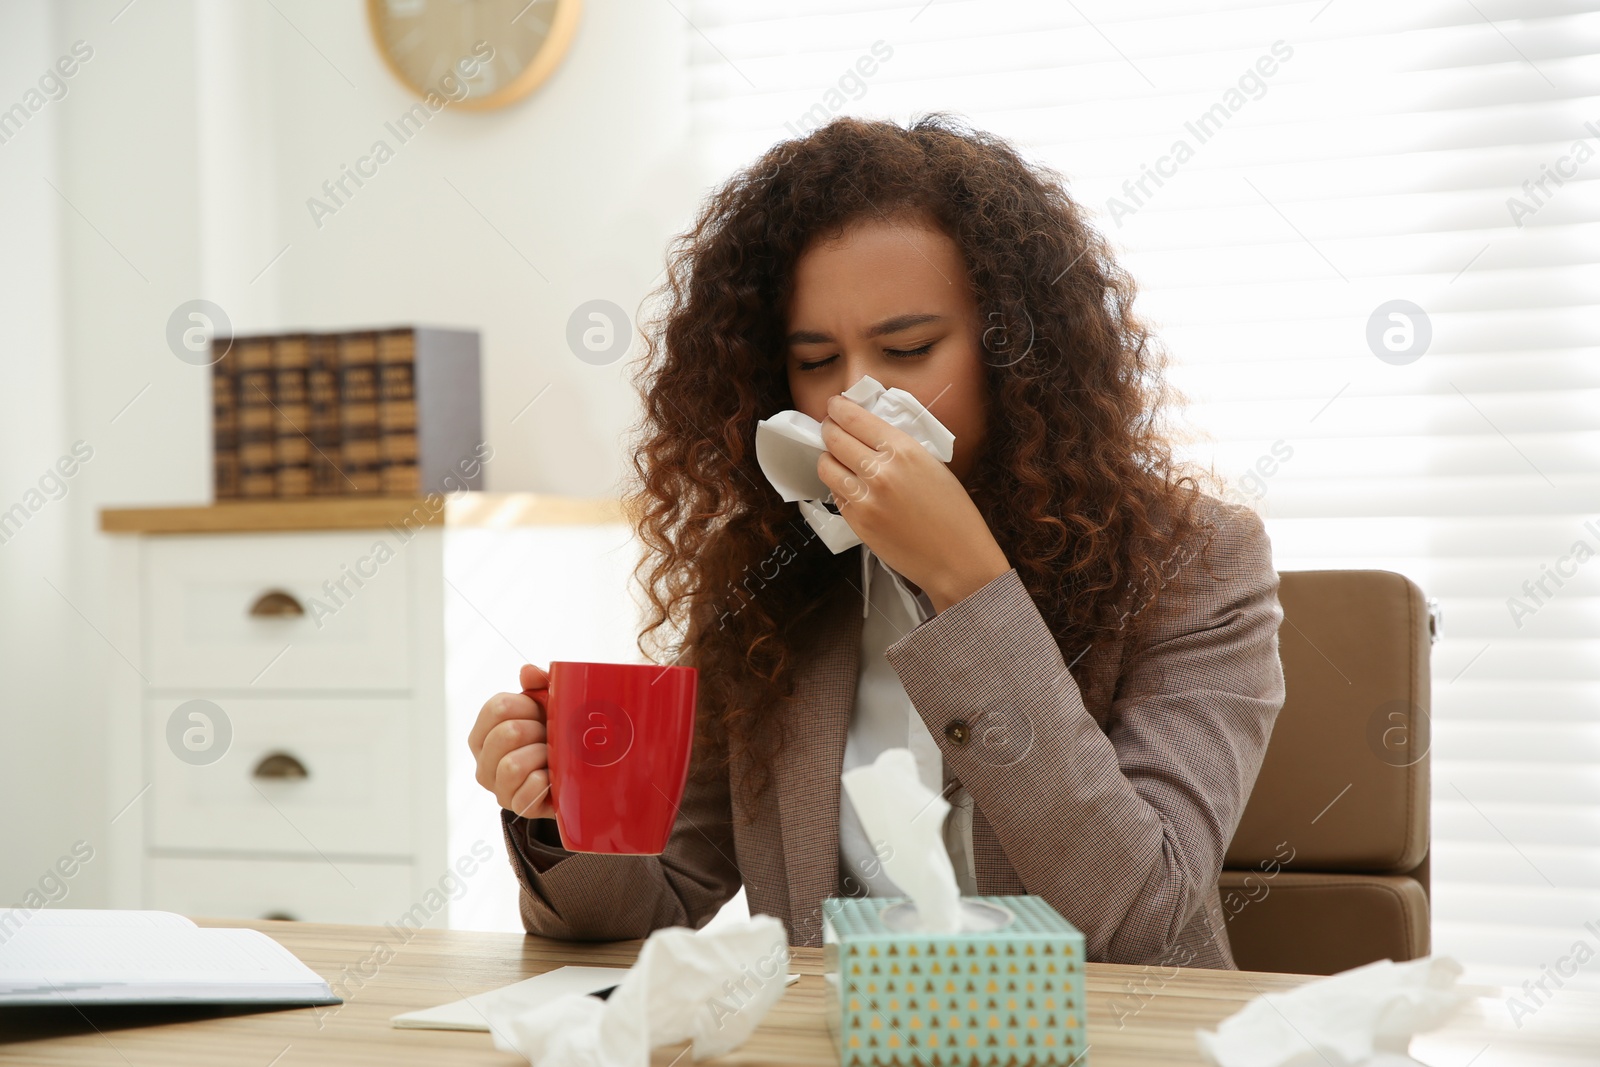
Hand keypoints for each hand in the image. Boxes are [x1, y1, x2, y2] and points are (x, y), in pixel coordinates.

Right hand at [468, 663, 553, 819]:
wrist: (574, 778)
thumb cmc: (554, 736)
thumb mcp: (549, 706)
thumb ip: (538, 684)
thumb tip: (527, 671)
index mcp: (483, 734)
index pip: (496, 707)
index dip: (527, 705)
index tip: (542, 711)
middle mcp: (483, 763)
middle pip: (507, 733)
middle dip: (537, 730)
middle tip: (550, 736)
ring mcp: (499, 788)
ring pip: (513, 765)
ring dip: (542, 756)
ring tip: (553, 756)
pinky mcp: (518, 808)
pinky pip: (529, 791)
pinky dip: (546, 781)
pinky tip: (554, 777)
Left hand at [817, 394, 1008, 611]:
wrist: (957, 559)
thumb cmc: (953, 514)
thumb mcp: (932, 465)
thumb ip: (899, 447)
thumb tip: (870, 432)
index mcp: (903, 450)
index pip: (855, 419)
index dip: (838, 408)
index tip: (834, 405)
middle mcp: (880, 471)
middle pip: (833, 438)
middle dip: (828, 428)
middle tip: (829, 427)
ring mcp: (864, 498)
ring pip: (826, 466)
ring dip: (828, 458)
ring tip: (836, 457)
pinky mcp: (856, 522)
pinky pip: (835, 494)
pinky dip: (838, 485)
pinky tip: (850, 485)